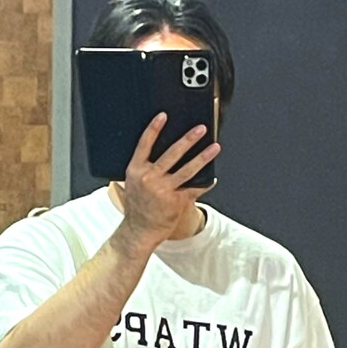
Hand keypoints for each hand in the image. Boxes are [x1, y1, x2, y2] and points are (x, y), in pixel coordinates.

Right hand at [114, 113, 219, 250]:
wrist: (140, 231)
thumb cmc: (137, 206)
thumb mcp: (132, 183)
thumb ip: (143, 168)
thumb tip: (161, 152)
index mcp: (136, 170)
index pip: (144, 144)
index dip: (154, 129)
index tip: (163, 116)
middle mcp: (149, 178)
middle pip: (172, 154)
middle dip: (188, 139)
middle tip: (200, 129)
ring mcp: (163, 190)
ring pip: (187, 170)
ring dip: (203, 157)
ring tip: (214, 147)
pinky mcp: (176, 202)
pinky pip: (194, 189)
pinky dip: (205, 184)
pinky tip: (212, 178)